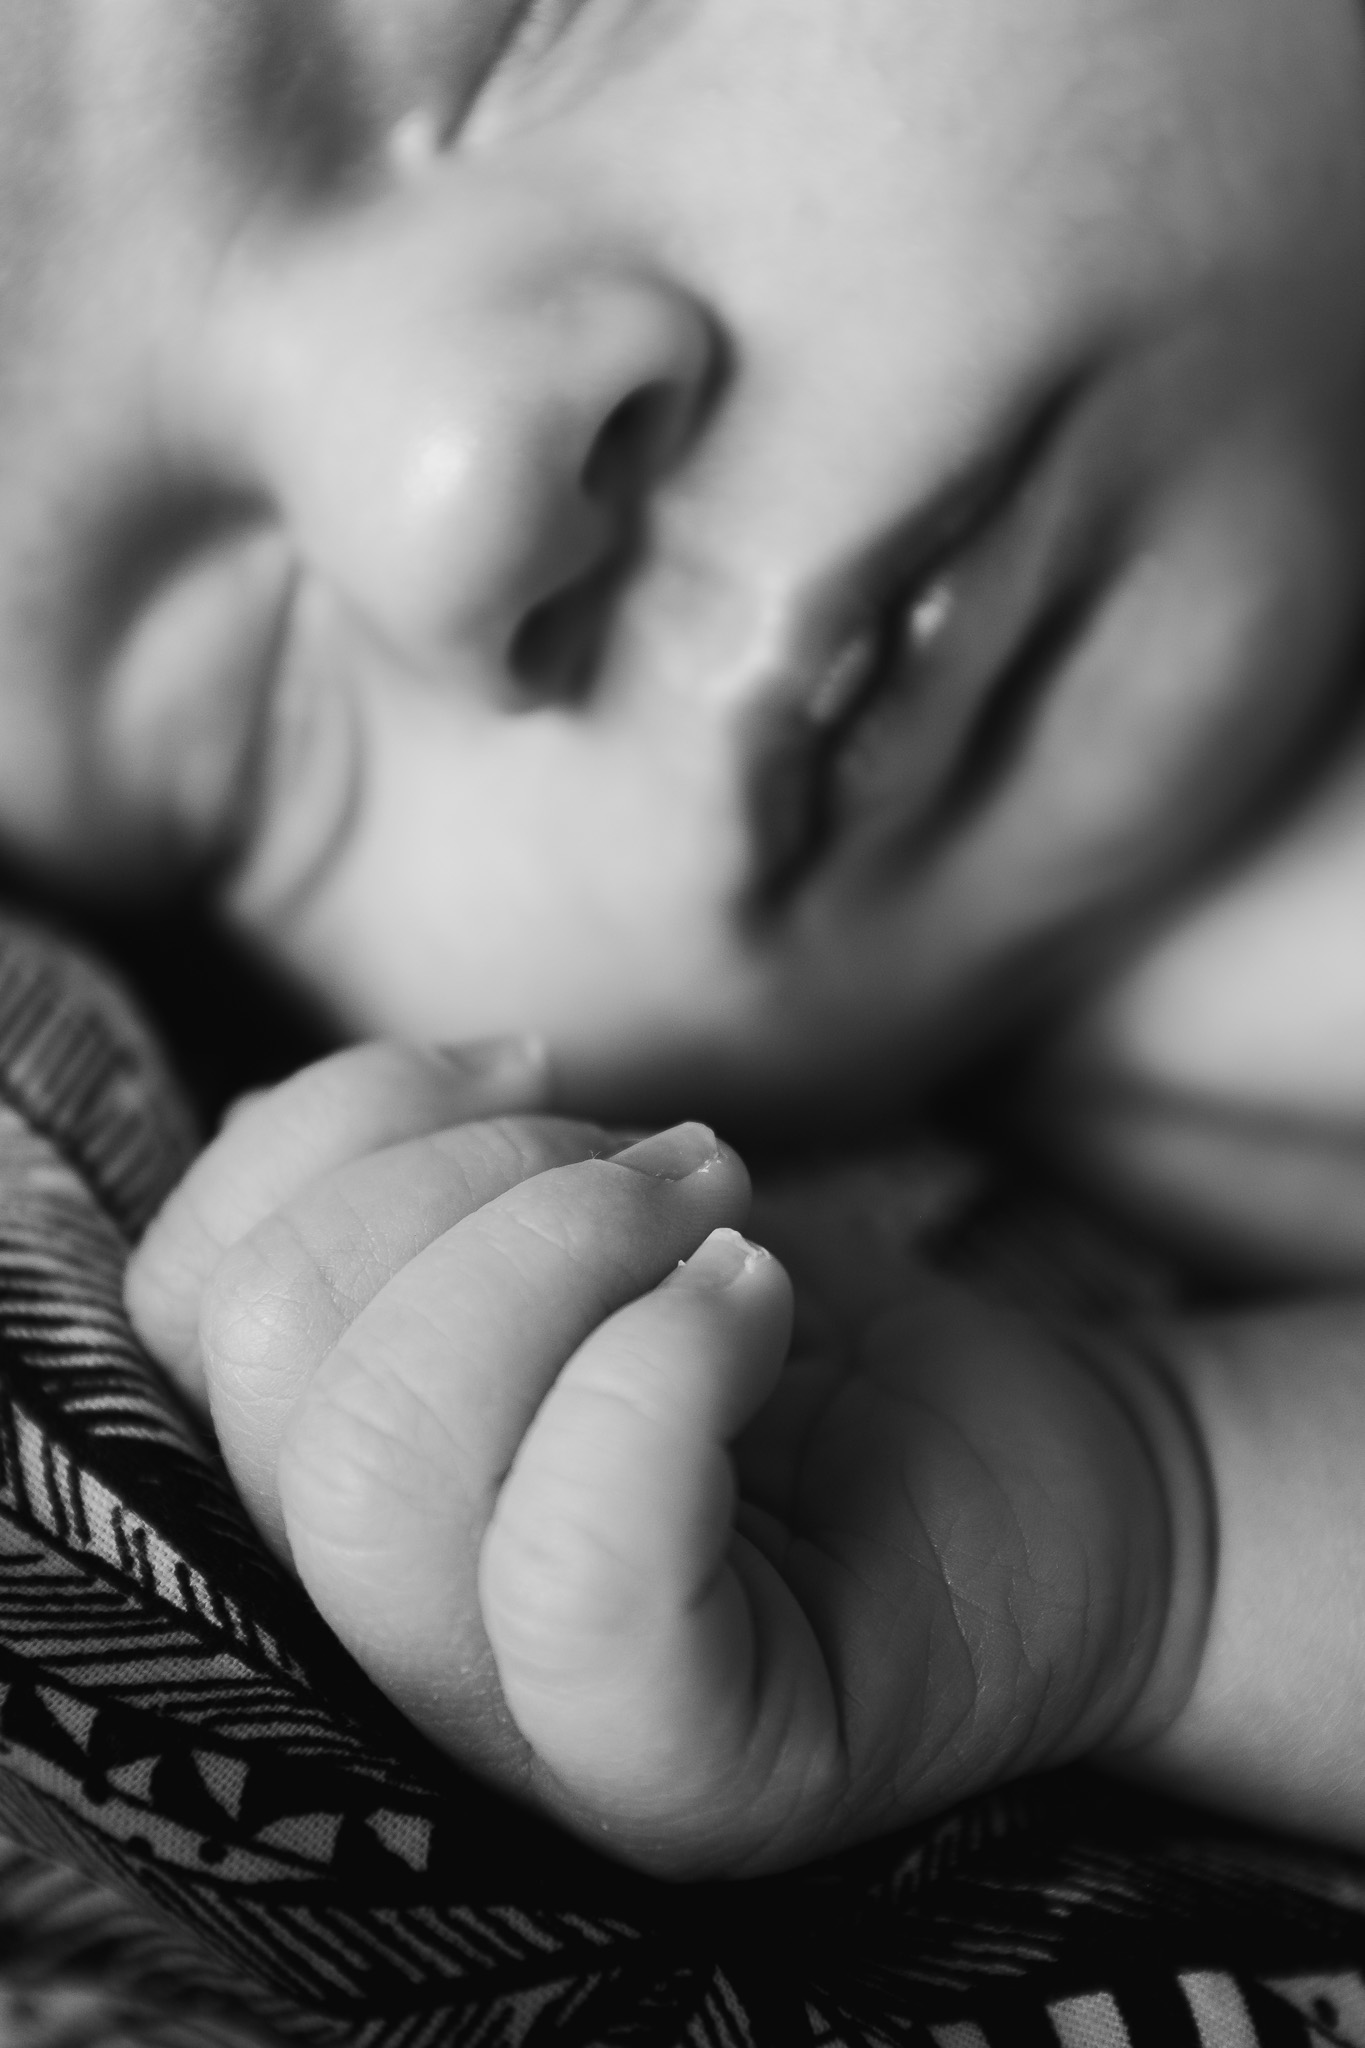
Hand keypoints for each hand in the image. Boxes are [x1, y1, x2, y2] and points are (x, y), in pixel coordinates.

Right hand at [129, 1055, 1209, 1877]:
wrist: (1065, 1475)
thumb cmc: (810, 1339)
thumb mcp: (590, 1214)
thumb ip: (410, 1189)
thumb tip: (306, 1113)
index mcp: (342, 1499)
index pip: (192, 1314)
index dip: (328, 1132)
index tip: (526, 1067)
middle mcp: (396, 1647)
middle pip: (274, 1383)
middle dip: (476, 1185)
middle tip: (671, 1165)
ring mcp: (531, 1744)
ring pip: (381, 1475)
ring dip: (562, 1247)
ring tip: (718, 1216)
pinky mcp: (694, 1781)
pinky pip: (580, 1580)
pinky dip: (662, 1367)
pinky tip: (761, 1298)